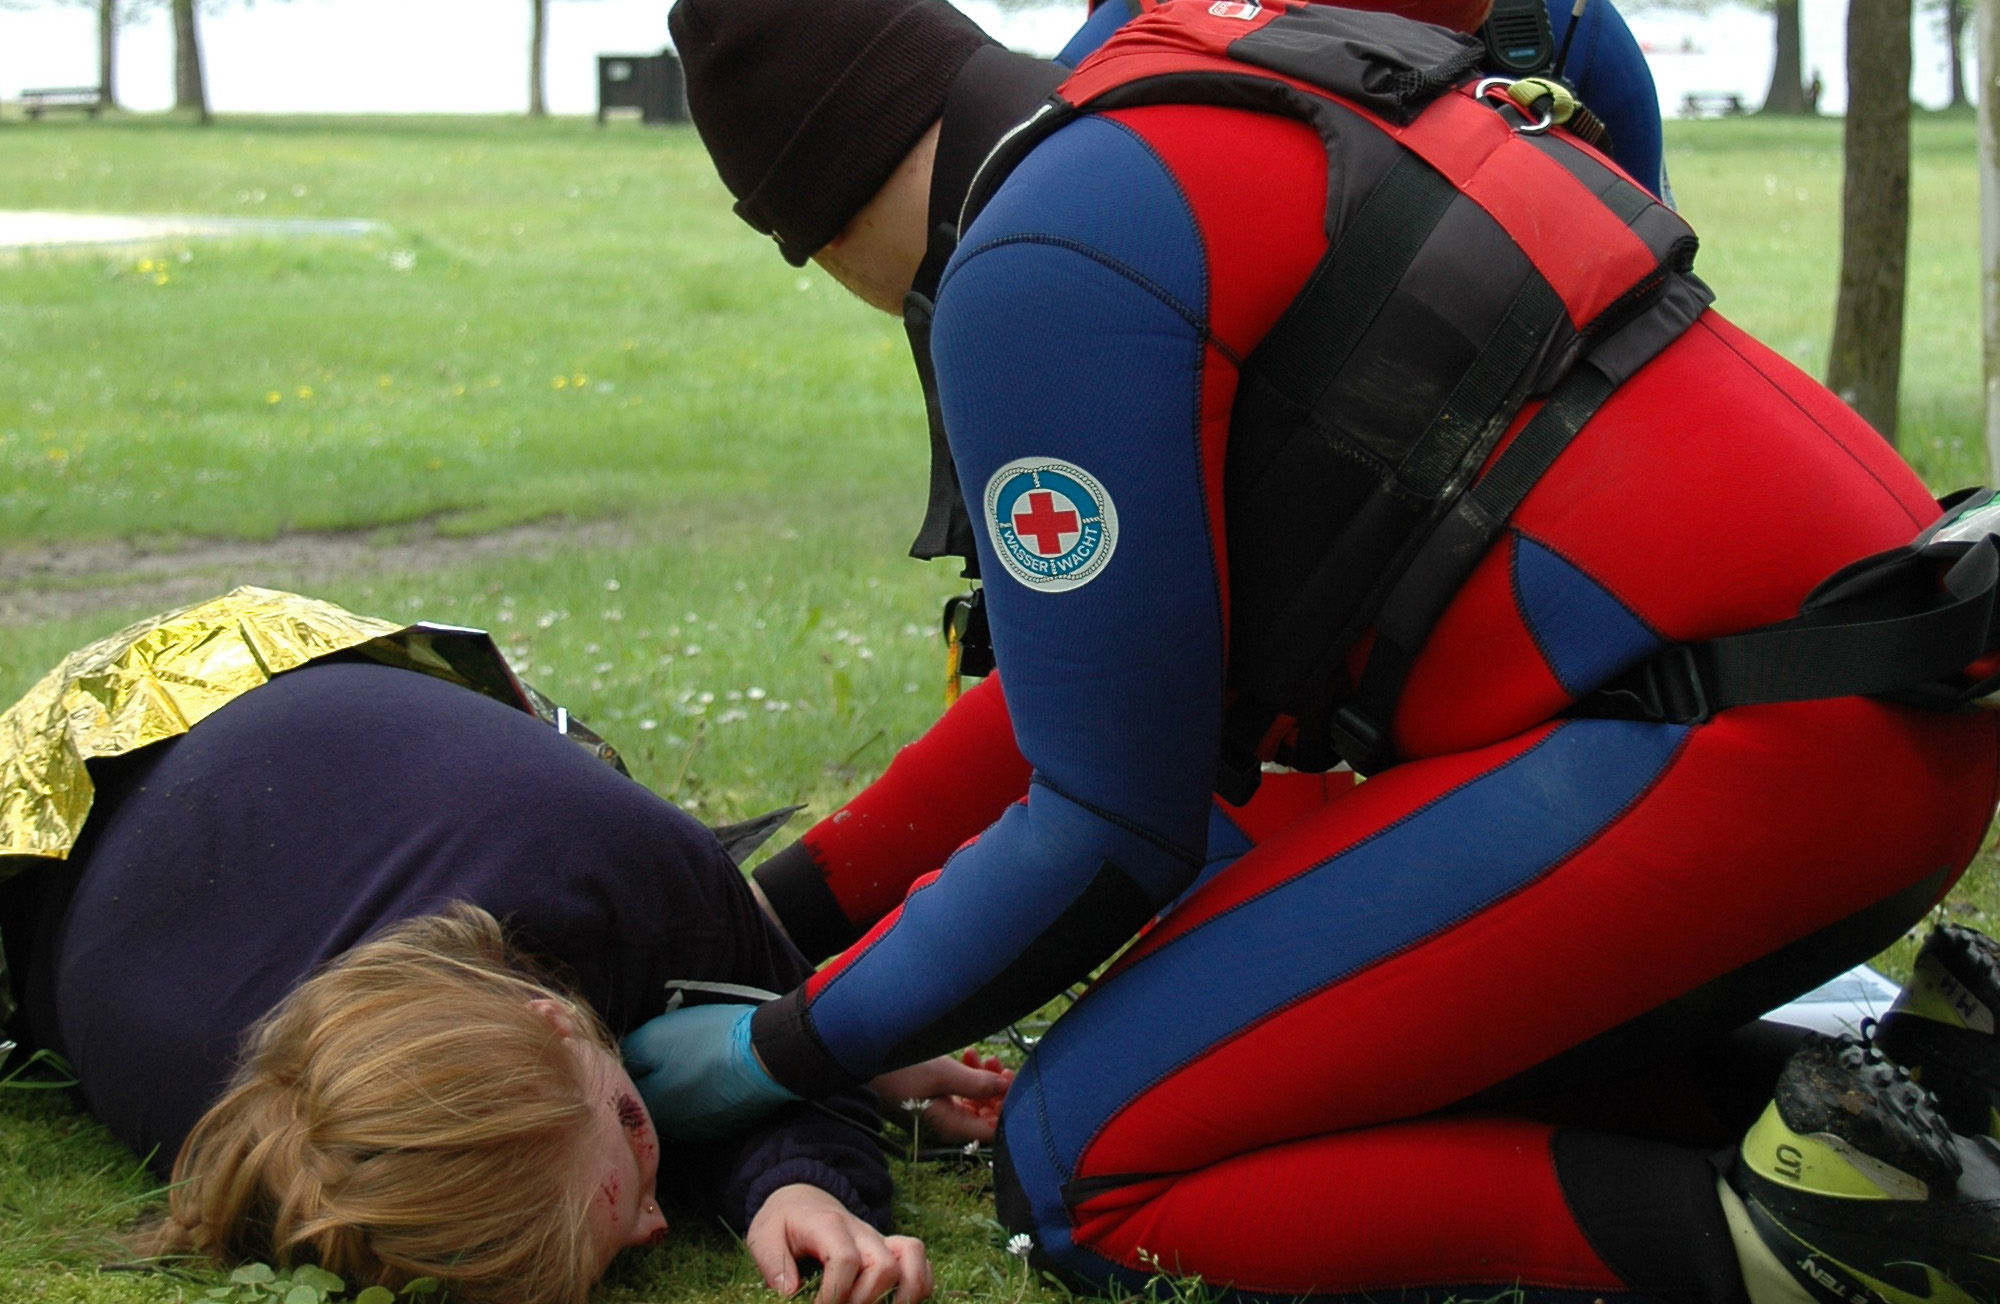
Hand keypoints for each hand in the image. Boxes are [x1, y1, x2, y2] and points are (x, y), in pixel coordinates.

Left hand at [620, 1004, 797, 1141]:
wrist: (768, 1053)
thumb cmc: (709, 1041)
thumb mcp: (657, 1035)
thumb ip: (629, 1053)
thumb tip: (615, 1063)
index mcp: (652, 1107)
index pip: (623, 1095)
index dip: (627, 1072)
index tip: (635, 1054)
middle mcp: (672, 1129)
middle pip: (649, 1106)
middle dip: (649, 1084)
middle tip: (659, 1056)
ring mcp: (700, 1130)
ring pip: (675, 1111)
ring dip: (675, 1091)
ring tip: (686, 1063)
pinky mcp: (724, 1125)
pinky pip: (699, 1112)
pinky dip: (698, 1096)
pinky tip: (707, 1075)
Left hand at [746, 1183, 932, 1303]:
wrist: (802, 1198)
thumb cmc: (783, 1221)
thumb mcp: (763, 1236)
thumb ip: (772, 1262)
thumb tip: (789, 1292)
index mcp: (829, 1225)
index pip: (845, 1259)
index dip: (835, 1294)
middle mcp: (861, 1230)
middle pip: (884, 1265)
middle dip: (865, 1300)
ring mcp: (879, 1239)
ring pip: (912, 1260)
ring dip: (901, 1295)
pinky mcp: (890, 1248)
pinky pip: (921, 1261)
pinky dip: (918, 1285)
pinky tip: (895, 1303)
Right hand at [870, 1049, 1013, 1144]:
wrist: (864, 1061)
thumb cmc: (900, 1070)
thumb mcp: (943, 1074)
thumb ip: (977, 1083)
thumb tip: (1005, 1088)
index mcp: (950, 1126)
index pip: (992, 1129)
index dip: (1006, 1108)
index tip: (1011, 1081)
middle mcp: (947, 1124)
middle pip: (985, 1115)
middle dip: (996, 1090)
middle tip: (1000, 1065)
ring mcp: (940, 1112)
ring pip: (974, 1100)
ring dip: (983, 1079)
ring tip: (983, 1055)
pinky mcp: (934, 1099)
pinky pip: (961, 1092)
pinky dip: (968, 1075)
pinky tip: (968, 1054)